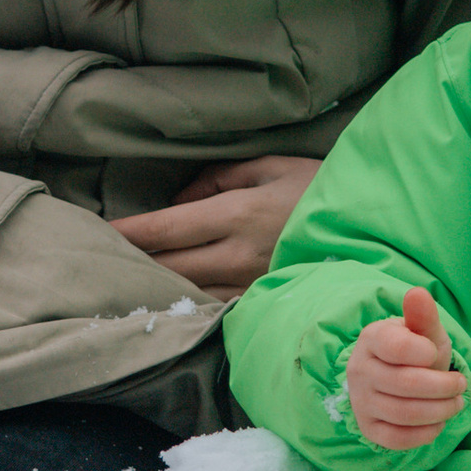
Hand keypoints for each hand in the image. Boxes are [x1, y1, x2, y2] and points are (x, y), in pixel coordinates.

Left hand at [109, 155, 323, 296]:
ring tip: (125, 279)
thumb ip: (217, 176)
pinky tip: (168, 297)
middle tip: (99, 256)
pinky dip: (187, 301)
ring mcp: (252, 283)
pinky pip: (215, 306)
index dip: (128, 232)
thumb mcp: (269, 164)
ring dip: (155, 285)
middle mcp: (240, 254)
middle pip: (168, 265)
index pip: (166, 228)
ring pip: (188, 291)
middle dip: (132, 261)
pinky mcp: (263, 301)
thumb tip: (179, 198)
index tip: (98, 231)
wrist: (372, 224)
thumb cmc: (319, 185)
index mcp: (238, 213)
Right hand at [345, 287, 467, 451]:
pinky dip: (425, 433)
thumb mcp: (424, 332)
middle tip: (460, 384)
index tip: (435, 354)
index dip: (426, 354)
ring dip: (441, 411)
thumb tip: (418, 293)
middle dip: (444, 387)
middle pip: (406, 384)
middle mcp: (360, 370)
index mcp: (372, 339)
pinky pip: (397, 439)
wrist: (398, 376)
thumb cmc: (416, 350)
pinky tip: (438, 422)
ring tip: (455, 403)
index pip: (398, 348)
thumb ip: (423, 316)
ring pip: (404, 413)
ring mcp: (361, 401)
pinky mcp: (369, 428)